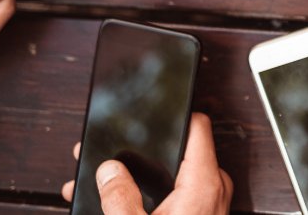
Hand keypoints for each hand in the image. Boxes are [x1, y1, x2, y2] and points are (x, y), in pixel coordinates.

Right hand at [61, 113, 232, 214]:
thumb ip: (119, 197)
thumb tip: (109, 171)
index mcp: (203, 183)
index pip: (197, 127)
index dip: (175, 112)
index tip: (155, 103)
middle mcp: (214, 190)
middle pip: (179, 151)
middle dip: (139, 152)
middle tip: (104, 151)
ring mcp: (209, 205)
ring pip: (173, 176)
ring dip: (136, 178)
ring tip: (94, 182)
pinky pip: (177, 196)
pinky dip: (147, 197)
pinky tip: (112, 202)